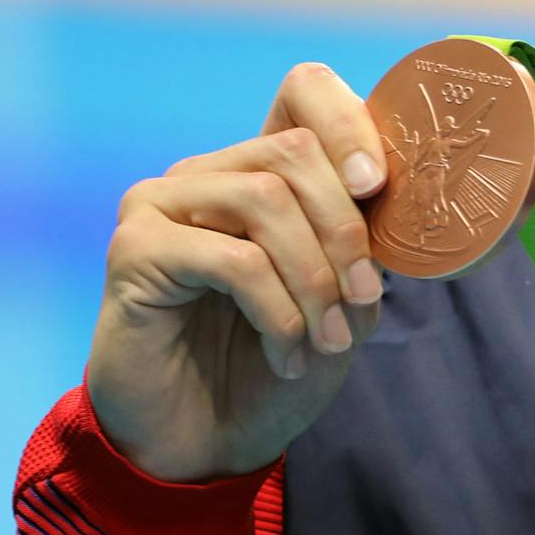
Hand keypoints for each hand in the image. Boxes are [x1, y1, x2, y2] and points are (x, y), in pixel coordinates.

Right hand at [86, 63, 387, 482]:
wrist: (210, 443)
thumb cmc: (282, 364)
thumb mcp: (347, 300)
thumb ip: (366, 241)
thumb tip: (400, 197)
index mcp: (264, 169)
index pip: (304, 90)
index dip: (349, 122)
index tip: (378, 186)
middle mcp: (209, 172)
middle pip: (295, 152)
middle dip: (346, 229)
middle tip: (362, 300)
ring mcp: (163, 203)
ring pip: (265, 199)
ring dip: (314, 277)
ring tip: (327, 340)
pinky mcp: (134, 249)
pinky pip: (232, 258)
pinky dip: (277, 310)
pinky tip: (288, 353)